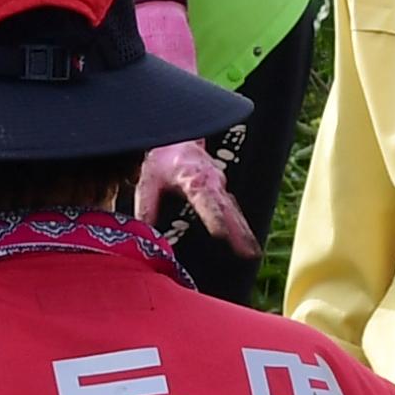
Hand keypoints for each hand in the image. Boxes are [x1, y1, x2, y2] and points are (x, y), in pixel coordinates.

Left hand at [135, 138, 257, 254]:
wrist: (176, 141)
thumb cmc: (164, 159)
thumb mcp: (149, 180)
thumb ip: (147, 205)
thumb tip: (143, 229)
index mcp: (194, 178)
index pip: (207, 200)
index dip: (214, 217)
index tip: (221, 234)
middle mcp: (212, 182)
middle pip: (228, 209)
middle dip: (239, 231)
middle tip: (248, 252)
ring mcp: (220, 186)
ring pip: (234, 210)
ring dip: (244, 231)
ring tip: (252, 252)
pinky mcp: (221, 191)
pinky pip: (233, 210)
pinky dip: (241, 226)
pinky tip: (246, 243)